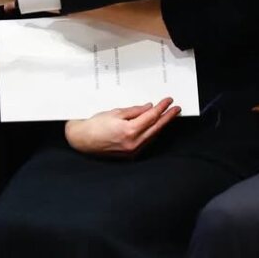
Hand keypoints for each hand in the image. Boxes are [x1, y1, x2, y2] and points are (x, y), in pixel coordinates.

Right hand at [64, 98, 180, 155]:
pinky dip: (151, 133)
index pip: (151, 117)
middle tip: (176, 109)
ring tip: (167, 116)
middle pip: (156, 128)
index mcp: (129, 131)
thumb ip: (135, 111)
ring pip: (152, 136)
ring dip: (160, 126)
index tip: (168, 101)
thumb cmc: (95, 125)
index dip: (161, 108)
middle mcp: (133, 143)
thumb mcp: (116, 113)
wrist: (82, 140)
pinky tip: (154, 127)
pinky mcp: (130, 156)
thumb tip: (149, 108)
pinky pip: (145, 142)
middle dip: (167, 117)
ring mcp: (132, 151)